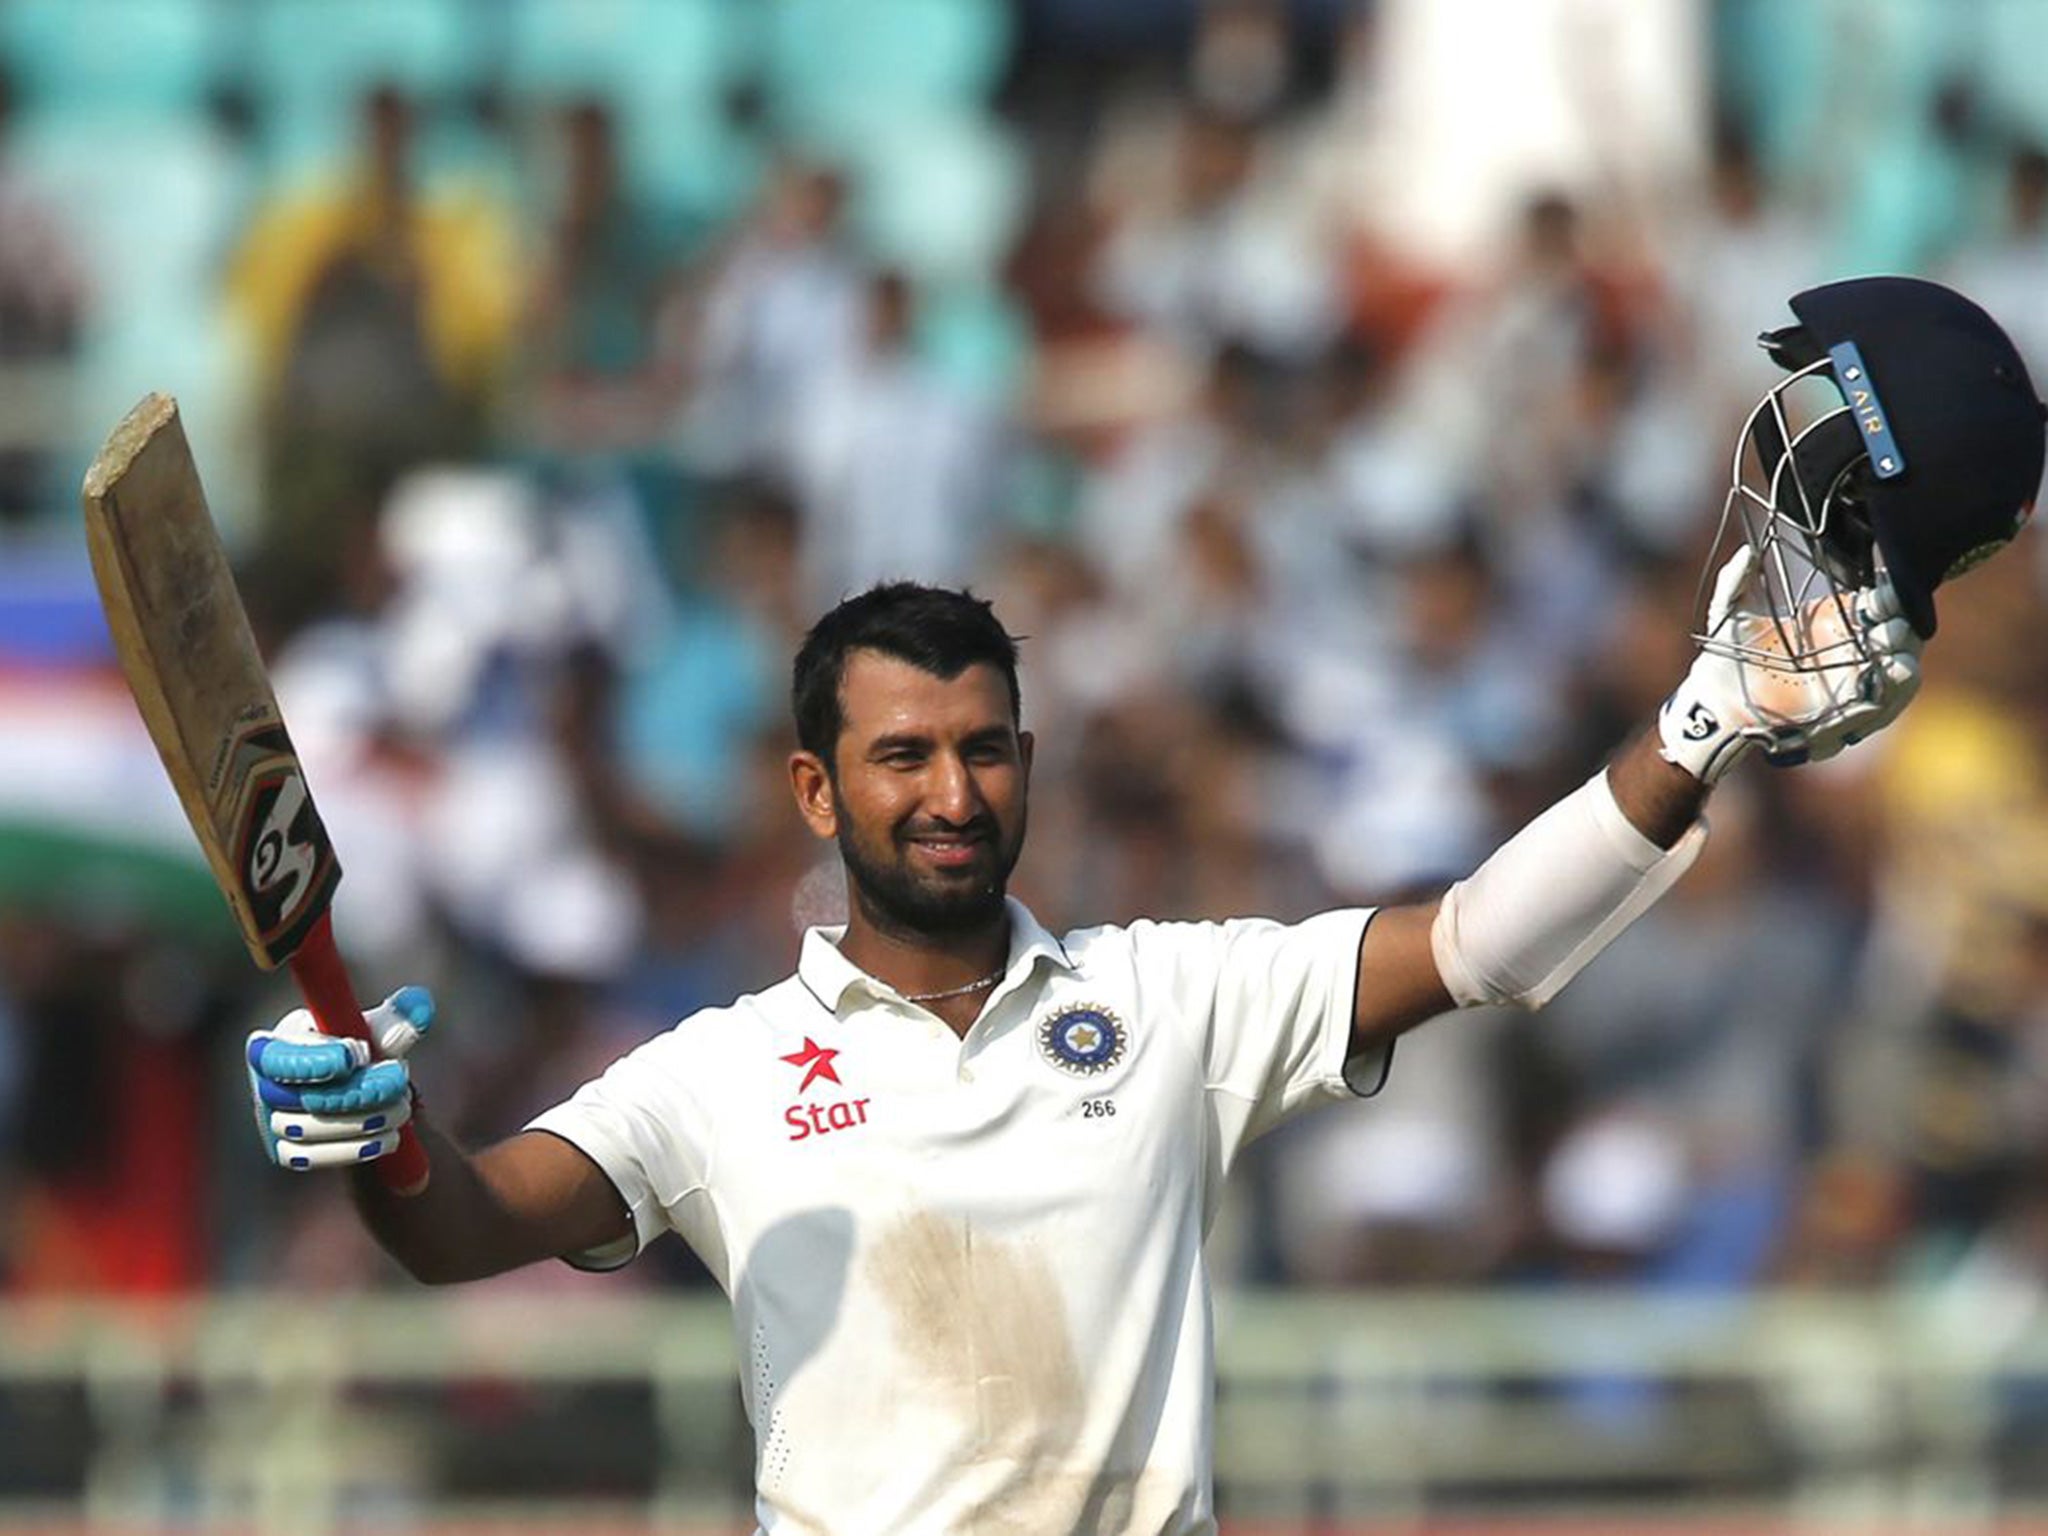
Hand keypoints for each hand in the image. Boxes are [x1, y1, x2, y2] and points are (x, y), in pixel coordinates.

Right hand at [247, 987, 433, 1170]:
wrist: (367, 1096)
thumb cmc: (368, 1050)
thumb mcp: (380, 1030)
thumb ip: (397, 1019)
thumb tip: (420, 1007)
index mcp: (278, 1042)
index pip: (277, 1055)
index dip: (315, 1059)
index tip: (360, 1054)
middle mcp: (266, 1083)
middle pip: (297, 1097)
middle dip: (355, 1092)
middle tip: (400, 1082)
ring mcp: (271, 1120)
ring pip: (305, 1129)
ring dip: (360, 1122)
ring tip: (402, 1109)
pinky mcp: (286, 1151)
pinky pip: (307, 1158)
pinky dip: (351, 1150)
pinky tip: (387, 1138)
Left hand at [1658, 547, 1922, 783]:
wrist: (1716, 702)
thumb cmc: (1727, 657)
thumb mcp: (1729, 614)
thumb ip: (1735, 581)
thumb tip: (1745, 551)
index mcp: (1835, 619)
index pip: (1879, 601)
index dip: (1888, 594)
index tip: (1880, 588)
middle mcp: (1853, 648)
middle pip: (1899, 633)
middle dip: (1901, 626)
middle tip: (1887, 624)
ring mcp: (1855, 681)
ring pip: (1902, 668)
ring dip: (1905, 660)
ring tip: (1895, 656)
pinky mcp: (1850, 712)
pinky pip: (1885, 704)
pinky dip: (1894, 691)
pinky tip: (1889, 678)